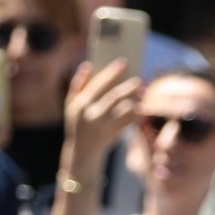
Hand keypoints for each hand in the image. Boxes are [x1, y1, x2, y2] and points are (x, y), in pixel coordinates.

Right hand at [61, 59, 142, 180]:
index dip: (112, 72)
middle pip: (113, 96)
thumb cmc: (78, 124)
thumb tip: (87, 65)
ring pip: (123, 110)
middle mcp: (90, 114)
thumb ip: (77, 85)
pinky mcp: (111, 135)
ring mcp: (101, 126)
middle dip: (128, 87)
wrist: (81, 152)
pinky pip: (127, 122)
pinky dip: (135, 114)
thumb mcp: (71, 106)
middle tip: (140, 79)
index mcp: (80, 103)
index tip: (124, 62)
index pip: (98, 84)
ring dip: (135, 101)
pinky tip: (141, 108)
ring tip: (143, 93)